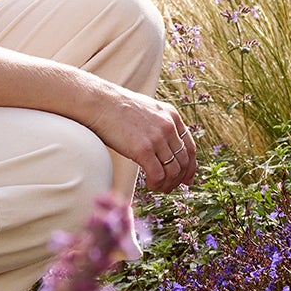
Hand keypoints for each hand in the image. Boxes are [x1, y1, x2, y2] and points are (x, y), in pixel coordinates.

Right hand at [79, 81, 197, 191]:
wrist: (99, 103)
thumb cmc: (117, 109)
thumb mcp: (148, 111)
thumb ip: (160, 126)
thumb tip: (165, 148)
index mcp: (171, 116)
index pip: (190, 147)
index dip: (191, 167)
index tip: (187, 179)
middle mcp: (168, 126)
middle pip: (183, 161)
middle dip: (178, 179)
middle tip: (168, 187)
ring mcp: (157, 138)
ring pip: (173, 171)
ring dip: (167, 184)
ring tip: (158, 187)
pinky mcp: (143, 149)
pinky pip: (158, 175)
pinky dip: (156, 184)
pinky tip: (149, 185)